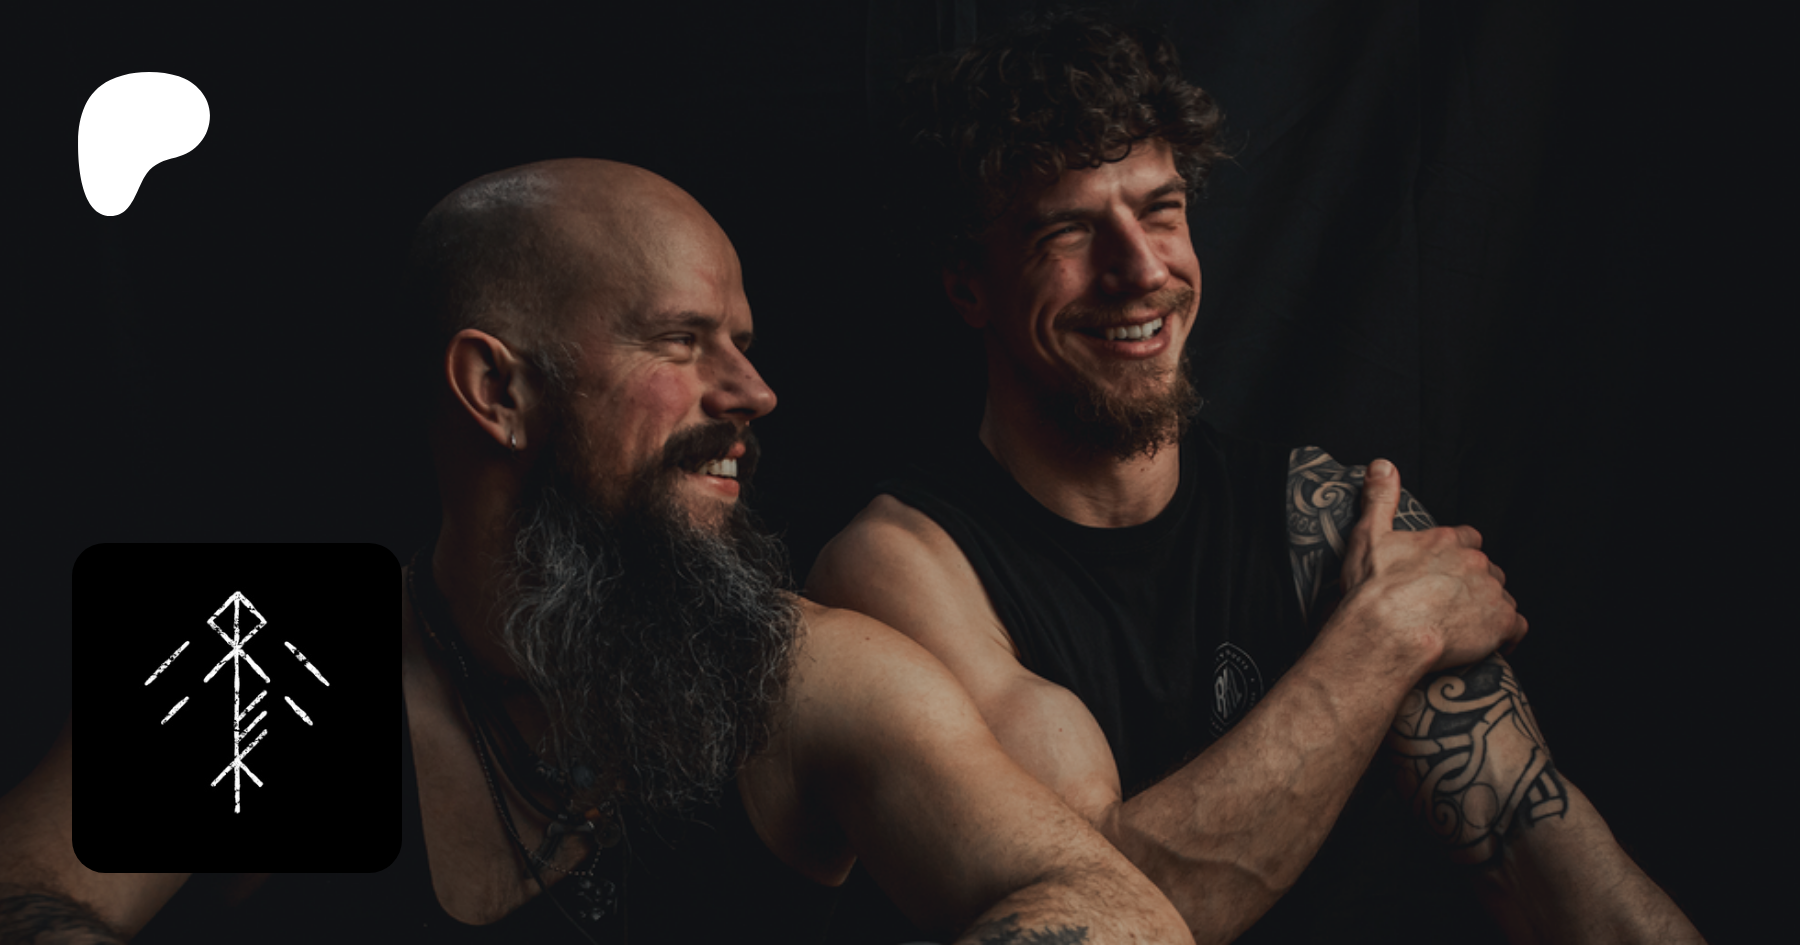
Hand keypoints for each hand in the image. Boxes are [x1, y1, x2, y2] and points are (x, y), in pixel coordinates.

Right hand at [1334, 460, 1526, 670]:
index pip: (1468, 540)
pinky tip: (1490, 644)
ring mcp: (1491, 592)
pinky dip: (1507, 636)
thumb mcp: (1369, 534)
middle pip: (1487, 570)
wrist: (1387, 632)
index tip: (1443, 571)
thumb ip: (1380, 498)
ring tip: (1464, 626)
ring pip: (1501, 597)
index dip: (1458, 555)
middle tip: (1448, 604)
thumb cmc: (1373, 589)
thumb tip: (1383, 464)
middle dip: (1473, 584)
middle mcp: (1475, 562)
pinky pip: (1517, 628)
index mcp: (1447, 540)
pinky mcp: (1502, 623)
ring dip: (1488, 608)